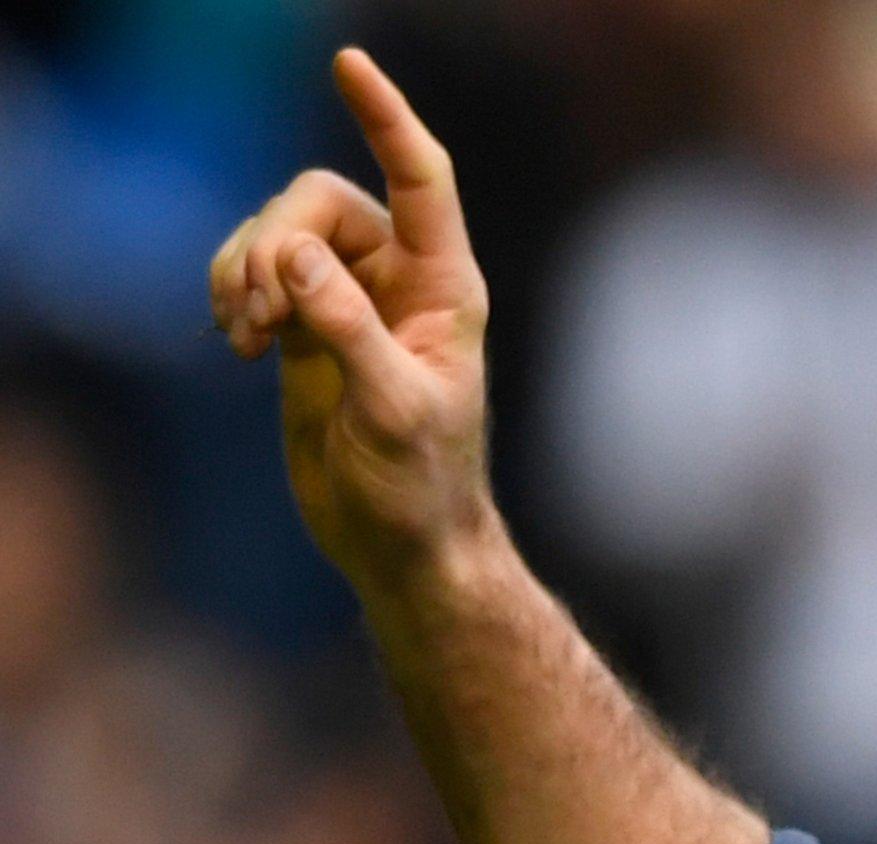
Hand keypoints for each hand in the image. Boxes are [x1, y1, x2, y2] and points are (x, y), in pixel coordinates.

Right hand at [209, 48, 494, 592]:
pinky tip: (234, 342)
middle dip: (274, 238)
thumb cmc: (421, 485)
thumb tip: (294, 257)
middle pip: (319, 199)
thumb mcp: (393, 407)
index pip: (421, 178)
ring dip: (244, 267)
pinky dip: (232, 292)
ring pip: (279, 234)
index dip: (387, 118)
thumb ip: (346, 327)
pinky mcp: (306, 330)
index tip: (348, 64)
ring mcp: (348, 303)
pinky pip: (255, 274)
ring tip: (242, 334)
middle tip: (260, 311)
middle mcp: (399, 282)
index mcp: (443, 288)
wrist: (400, 545)